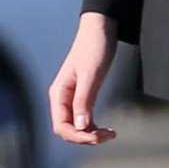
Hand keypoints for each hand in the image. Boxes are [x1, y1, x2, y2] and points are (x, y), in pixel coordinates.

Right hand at [48, 12, 118, 145]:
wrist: (100, 29)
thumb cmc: (94, 48)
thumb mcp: (91, 75)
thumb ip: (84, 101)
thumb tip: (80, 126)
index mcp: (58, 94)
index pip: (61, 126)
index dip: (77, 137)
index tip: (97, 137)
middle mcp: (62, 99)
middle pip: (67, 130)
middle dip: (85, 137)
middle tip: (108, 135)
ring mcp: (71, 98)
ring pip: (76, 126)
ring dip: (90, 134)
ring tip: (110, 133)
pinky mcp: (82, 96)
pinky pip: (84, 119)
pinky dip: (93, 126)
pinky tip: (106, 128)